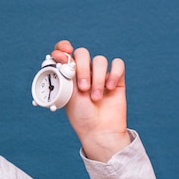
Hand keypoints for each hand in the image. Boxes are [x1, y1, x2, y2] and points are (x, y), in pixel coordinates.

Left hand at [51, 40, 130, 161]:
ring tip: (95, 97)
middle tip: (83, 88)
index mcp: (68, 73)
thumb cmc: (80, 115)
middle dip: (82, 68)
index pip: (64, 52)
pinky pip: (118, 64)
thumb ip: (66, 74)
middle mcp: (84, 71)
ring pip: (100, 60)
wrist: (98, 130)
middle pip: (83, 53)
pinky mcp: (116, 79)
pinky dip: (114, 74)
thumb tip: (61, 56)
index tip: (65, 51)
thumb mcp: (67, 93)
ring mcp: (100, 74)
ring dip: (98, 78)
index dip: (63, 48)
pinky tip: (109, 88)